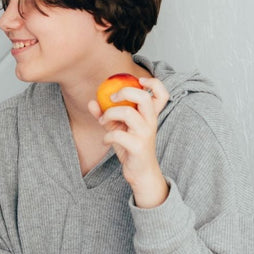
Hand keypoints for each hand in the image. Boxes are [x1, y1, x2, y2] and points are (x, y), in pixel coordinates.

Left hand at [88, 76, 169, 207]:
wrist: (141, 172)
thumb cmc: (131, 147)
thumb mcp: (118, 128)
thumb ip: (106, 114)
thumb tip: (91, 102)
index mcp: (150, 115)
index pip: (162, 94)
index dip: (153, 83)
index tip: (138, 81)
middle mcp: (151, 122)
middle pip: (143, 97)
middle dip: (124, 93)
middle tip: (112, 98)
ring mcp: (145, 134)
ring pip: (128, 113)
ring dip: (109, 114)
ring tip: (103, 122)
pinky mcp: (138, 147)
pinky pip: (118, 134)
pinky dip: (107, 136)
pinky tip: (105, 141)